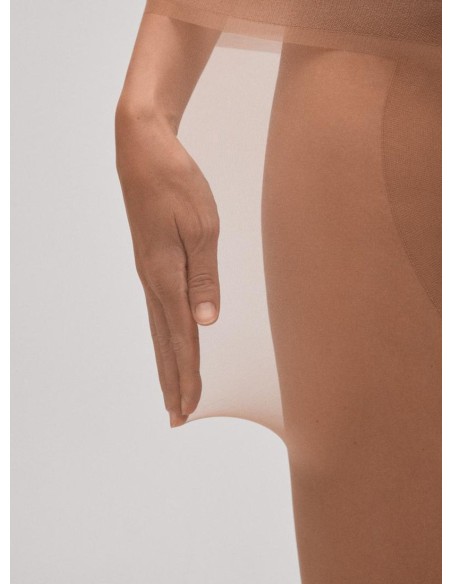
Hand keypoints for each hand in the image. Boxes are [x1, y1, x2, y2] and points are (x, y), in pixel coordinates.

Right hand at [116, 118, 219, 427]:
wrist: (144, 151)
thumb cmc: (177, 183)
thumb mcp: (202, 227)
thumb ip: (204, 277)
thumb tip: (206, 321)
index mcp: (167, 274)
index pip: (182, 335)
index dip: (189, 372)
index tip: (193, 405)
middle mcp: (153, 280)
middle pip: (165, 341)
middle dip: (174, 379)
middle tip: (178, 416)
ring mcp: (149, 272)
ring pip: (160, 329)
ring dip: (168, 362)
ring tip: (171, 392)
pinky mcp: (151, 263)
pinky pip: (159, 310)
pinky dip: (165, 336)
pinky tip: (170, 342)